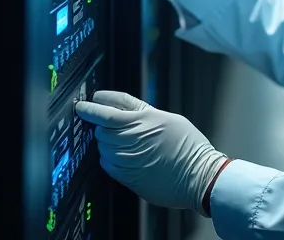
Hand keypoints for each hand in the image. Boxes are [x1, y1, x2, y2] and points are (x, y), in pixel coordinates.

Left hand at [75, 91, 227, 213]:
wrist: (198, 177)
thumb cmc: (189, 147)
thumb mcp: (167, 117)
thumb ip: (141, 111)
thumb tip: (119, 107)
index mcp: (142, 120)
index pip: (106, 110)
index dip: (91, 107)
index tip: (85, 105)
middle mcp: (131, 138)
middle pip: (100, 128)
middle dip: (101, 124)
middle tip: (110, 124)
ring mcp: (127, 159)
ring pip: (102, 146)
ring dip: (106, 141)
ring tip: (124, 141)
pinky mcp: (127, 176)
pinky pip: (106, 163)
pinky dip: (109, 157)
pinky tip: (124, 156)